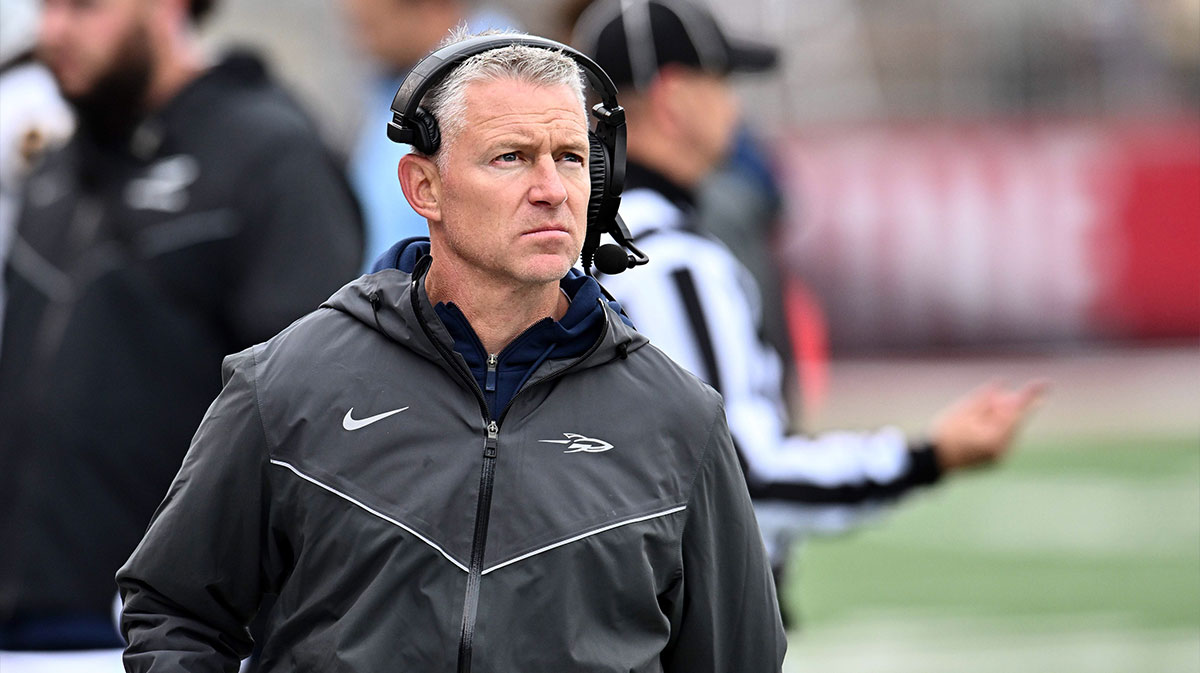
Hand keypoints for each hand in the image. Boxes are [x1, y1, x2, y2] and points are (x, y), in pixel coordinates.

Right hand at [929, 380, 1048, 471]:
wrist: (933, 461)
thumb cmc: (945, 434)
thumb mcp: (963, 410)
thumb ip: (987, 398)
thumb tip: (1005, 386)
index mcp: (995, 438)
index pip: (1017, 412)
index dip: (1030, 396)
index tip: (1045, 383)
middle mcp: (1002, 450)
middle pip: (1013, 421)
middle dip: (1006, 406)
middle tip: (993, 397)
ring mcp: (1000, 457)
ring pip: (1007, 430)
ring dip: (997, 418)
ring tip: (975, 416)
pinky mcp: (995, 460)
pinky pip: (1001, 439)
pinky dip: (994, 429)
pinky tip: (977, 426)